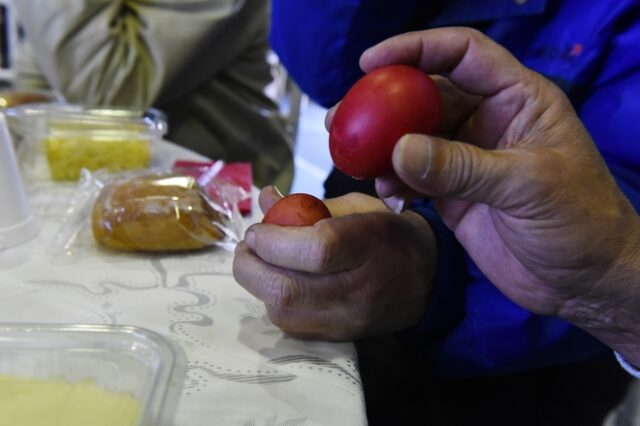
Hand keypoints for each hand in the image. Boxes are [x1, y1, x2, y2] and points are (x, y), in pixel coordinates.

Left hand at [233, 186, 435, 340]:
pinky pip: (289, 326)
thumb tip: (264, 199)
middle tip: (248, 247)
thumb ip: (308, 205)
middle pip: (287, 290)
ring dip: (259, 285)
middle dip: (250, 266)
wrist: (428, 279)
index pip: (316, 250)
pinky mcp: (338, 337)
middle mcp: (358, 289)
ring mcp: (347, 320)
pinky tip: (279, 282)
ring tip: (260, 262)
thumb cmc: (389, 233)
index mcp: (369, 245)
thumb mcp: (357, 206)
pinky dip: (273, 302)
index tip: (259, 229)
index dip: (275, 240)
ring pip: (281, 312)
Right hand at [361, 28, 639, 349]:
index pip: (463, 54)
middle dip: (383, 102)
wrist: (583, 282)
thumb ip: (463, 167)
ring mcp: (466, 158)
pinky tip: (387, 194)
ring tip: (354, 158)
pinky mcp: (452, 193)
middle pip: (426, 94)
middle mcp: (487, 121)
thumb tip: (399, 150)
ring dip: (382, 145)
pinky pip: (413, 176)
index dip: (417, 48)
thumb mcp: (528, 186)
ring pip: (412, 136)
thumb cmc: (580, 222)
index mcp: (517, 100)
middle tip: (344, 115)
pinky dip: (394, 181)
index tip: (371, 62)